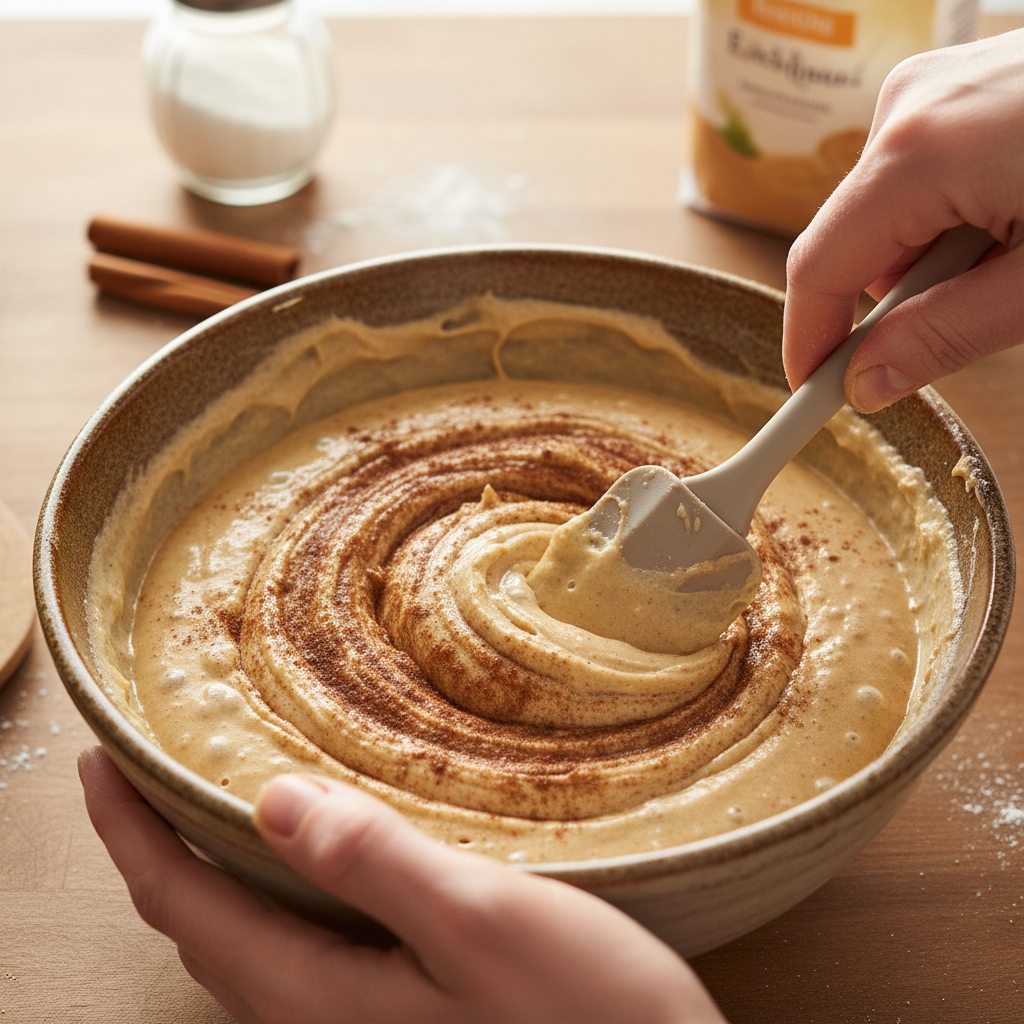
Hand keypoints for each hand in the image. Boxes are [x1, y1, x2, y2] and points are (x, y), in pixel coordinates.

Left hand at [78, 747, 726, 1023]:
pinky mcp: (397, 1018)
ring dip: (208, 873)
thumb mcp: (483, 923)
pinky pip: (295, 951)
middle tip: (140, 776)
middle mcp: (320, 1022)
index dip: (129, 833)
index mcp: (321, 995)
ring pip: (246, 945)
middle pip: (200, 931)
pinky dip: (270, 895)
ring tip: (205, 806)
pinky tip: (306, 864)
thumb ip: (374, 864)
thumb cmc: (587, 1020)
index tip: (100, 762)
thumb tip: (272, 801)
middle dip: (154, 851)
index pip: (185, 906)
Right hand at [782, 28, 1023, 411]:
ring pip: (889, 211)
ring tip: (1021, 253)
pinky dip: (955, 217)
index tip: (815, 399)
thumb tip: (867, 383)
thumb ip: (944, 336)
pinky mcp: (963, 85)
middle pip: (852, 240)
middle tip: (976, 317)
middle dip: (895, 298)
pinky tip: (1019, 213)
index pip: (819, 269)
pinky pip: (922, 174)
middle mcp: (909, 106)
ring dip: (934, 257)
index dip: (809, 342)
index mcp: (917, 152)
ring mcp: (936, 86)